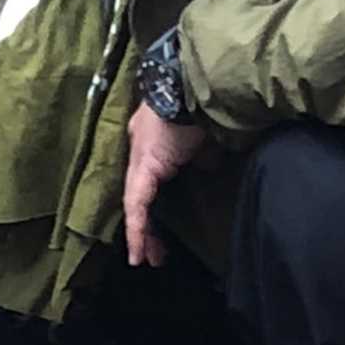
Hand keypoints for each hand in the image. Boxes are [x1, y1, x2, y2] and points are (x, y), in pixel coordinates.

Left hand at [123, 103, 219, 266]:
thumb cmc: (201, 106)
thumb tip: (209, 166)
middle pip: (138, 198)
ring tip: (146, 259)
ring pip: (135, 204)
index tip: (157, 233)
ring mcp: (138, 158)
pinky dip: (138, 228)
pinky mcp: (143, 166)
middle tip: (152, 255)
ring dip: (142, 234)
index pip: (147, 184)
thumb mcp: (203, 138)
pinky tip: (138, 250)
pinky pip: (137, 204)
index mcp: (152, 145)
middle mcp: (139, 152)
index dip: (150, 209)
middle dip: (146, 228)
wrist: (192, 86)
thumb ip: (202, 155)